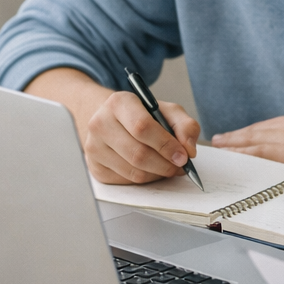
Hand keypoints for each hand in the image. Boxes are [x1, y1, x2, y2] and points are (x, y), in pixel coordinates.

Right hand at [24, 67, 199, 184]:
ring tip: (168, 167)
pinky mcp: (95, 167)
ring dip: (157, 174)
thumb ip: (185, 125)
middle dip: (165, 164)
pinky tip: (151, 169)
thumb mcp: (166, 110)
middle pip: (138, 154)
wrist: (109, 120)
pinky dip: (145, 179)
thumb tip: (189, 150)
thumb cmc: (141, 115)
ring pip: (133, 171)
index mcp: (118, 102)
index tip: (184, 156)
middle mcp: (100, 123)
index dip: (166, 145)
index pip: (142, 127)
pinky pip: (126, 181)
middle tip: (180, 166)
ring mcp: (93, 147)